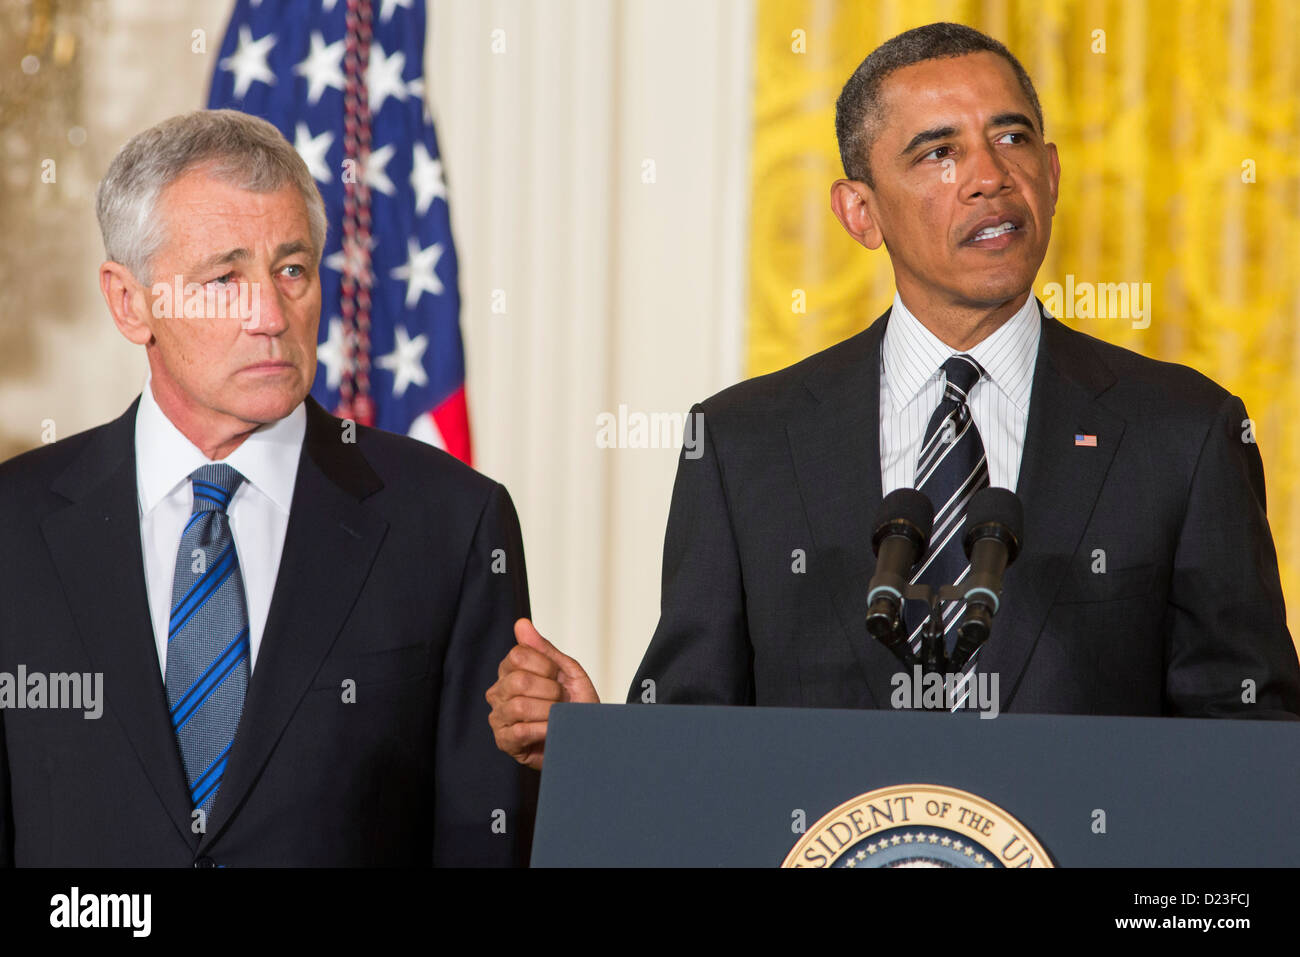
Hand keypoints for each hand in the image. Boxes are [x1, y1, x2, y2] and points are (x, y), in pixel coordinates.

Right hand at [486, 618, 598, 769]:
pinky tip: (551, 730)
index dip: (546, 666)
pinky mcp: (504, 741)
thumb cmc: (575, 704)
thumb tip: (521, 623)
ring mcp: (499, 717)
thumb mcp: (566, 671)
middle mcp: (499, 692)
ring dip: (548, 712)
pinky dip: (544, 730)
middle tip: (560, 699)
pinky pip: (521, 731)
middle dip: (550, 691)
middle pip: (519, 680)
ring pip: (519, 706)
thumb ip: (543, 648)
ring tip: (556, 715)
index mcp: (511, 670)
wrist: (586, 736)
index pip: (518, 654)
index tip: (558, 676)